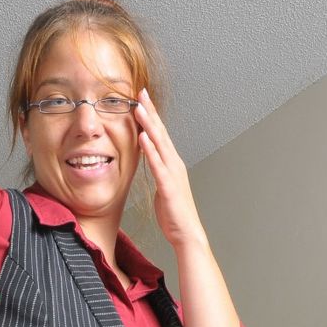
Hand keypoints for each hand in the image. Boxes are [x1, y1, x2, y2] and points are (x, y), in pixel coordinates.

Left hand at [135, 89, 203, 247]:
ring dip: (149, 124)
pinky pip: (157, 165)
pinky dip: (150, 150)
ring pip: (159, 144)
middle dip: (150, 111)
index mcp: (172, 164)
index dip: (151, 116)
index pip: (160, 135)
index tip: (142, 99)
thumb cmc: (174, 214)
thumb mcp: (164, 187)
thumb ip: (157, 171)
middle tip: (140, 92)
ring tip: (138, 107)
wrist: (187, 234)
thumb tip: (149, 160)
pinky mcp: (168, 187)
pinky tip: (142, 137)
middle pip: (161, 132)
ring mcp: (172, 174)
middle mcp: (174, 164)